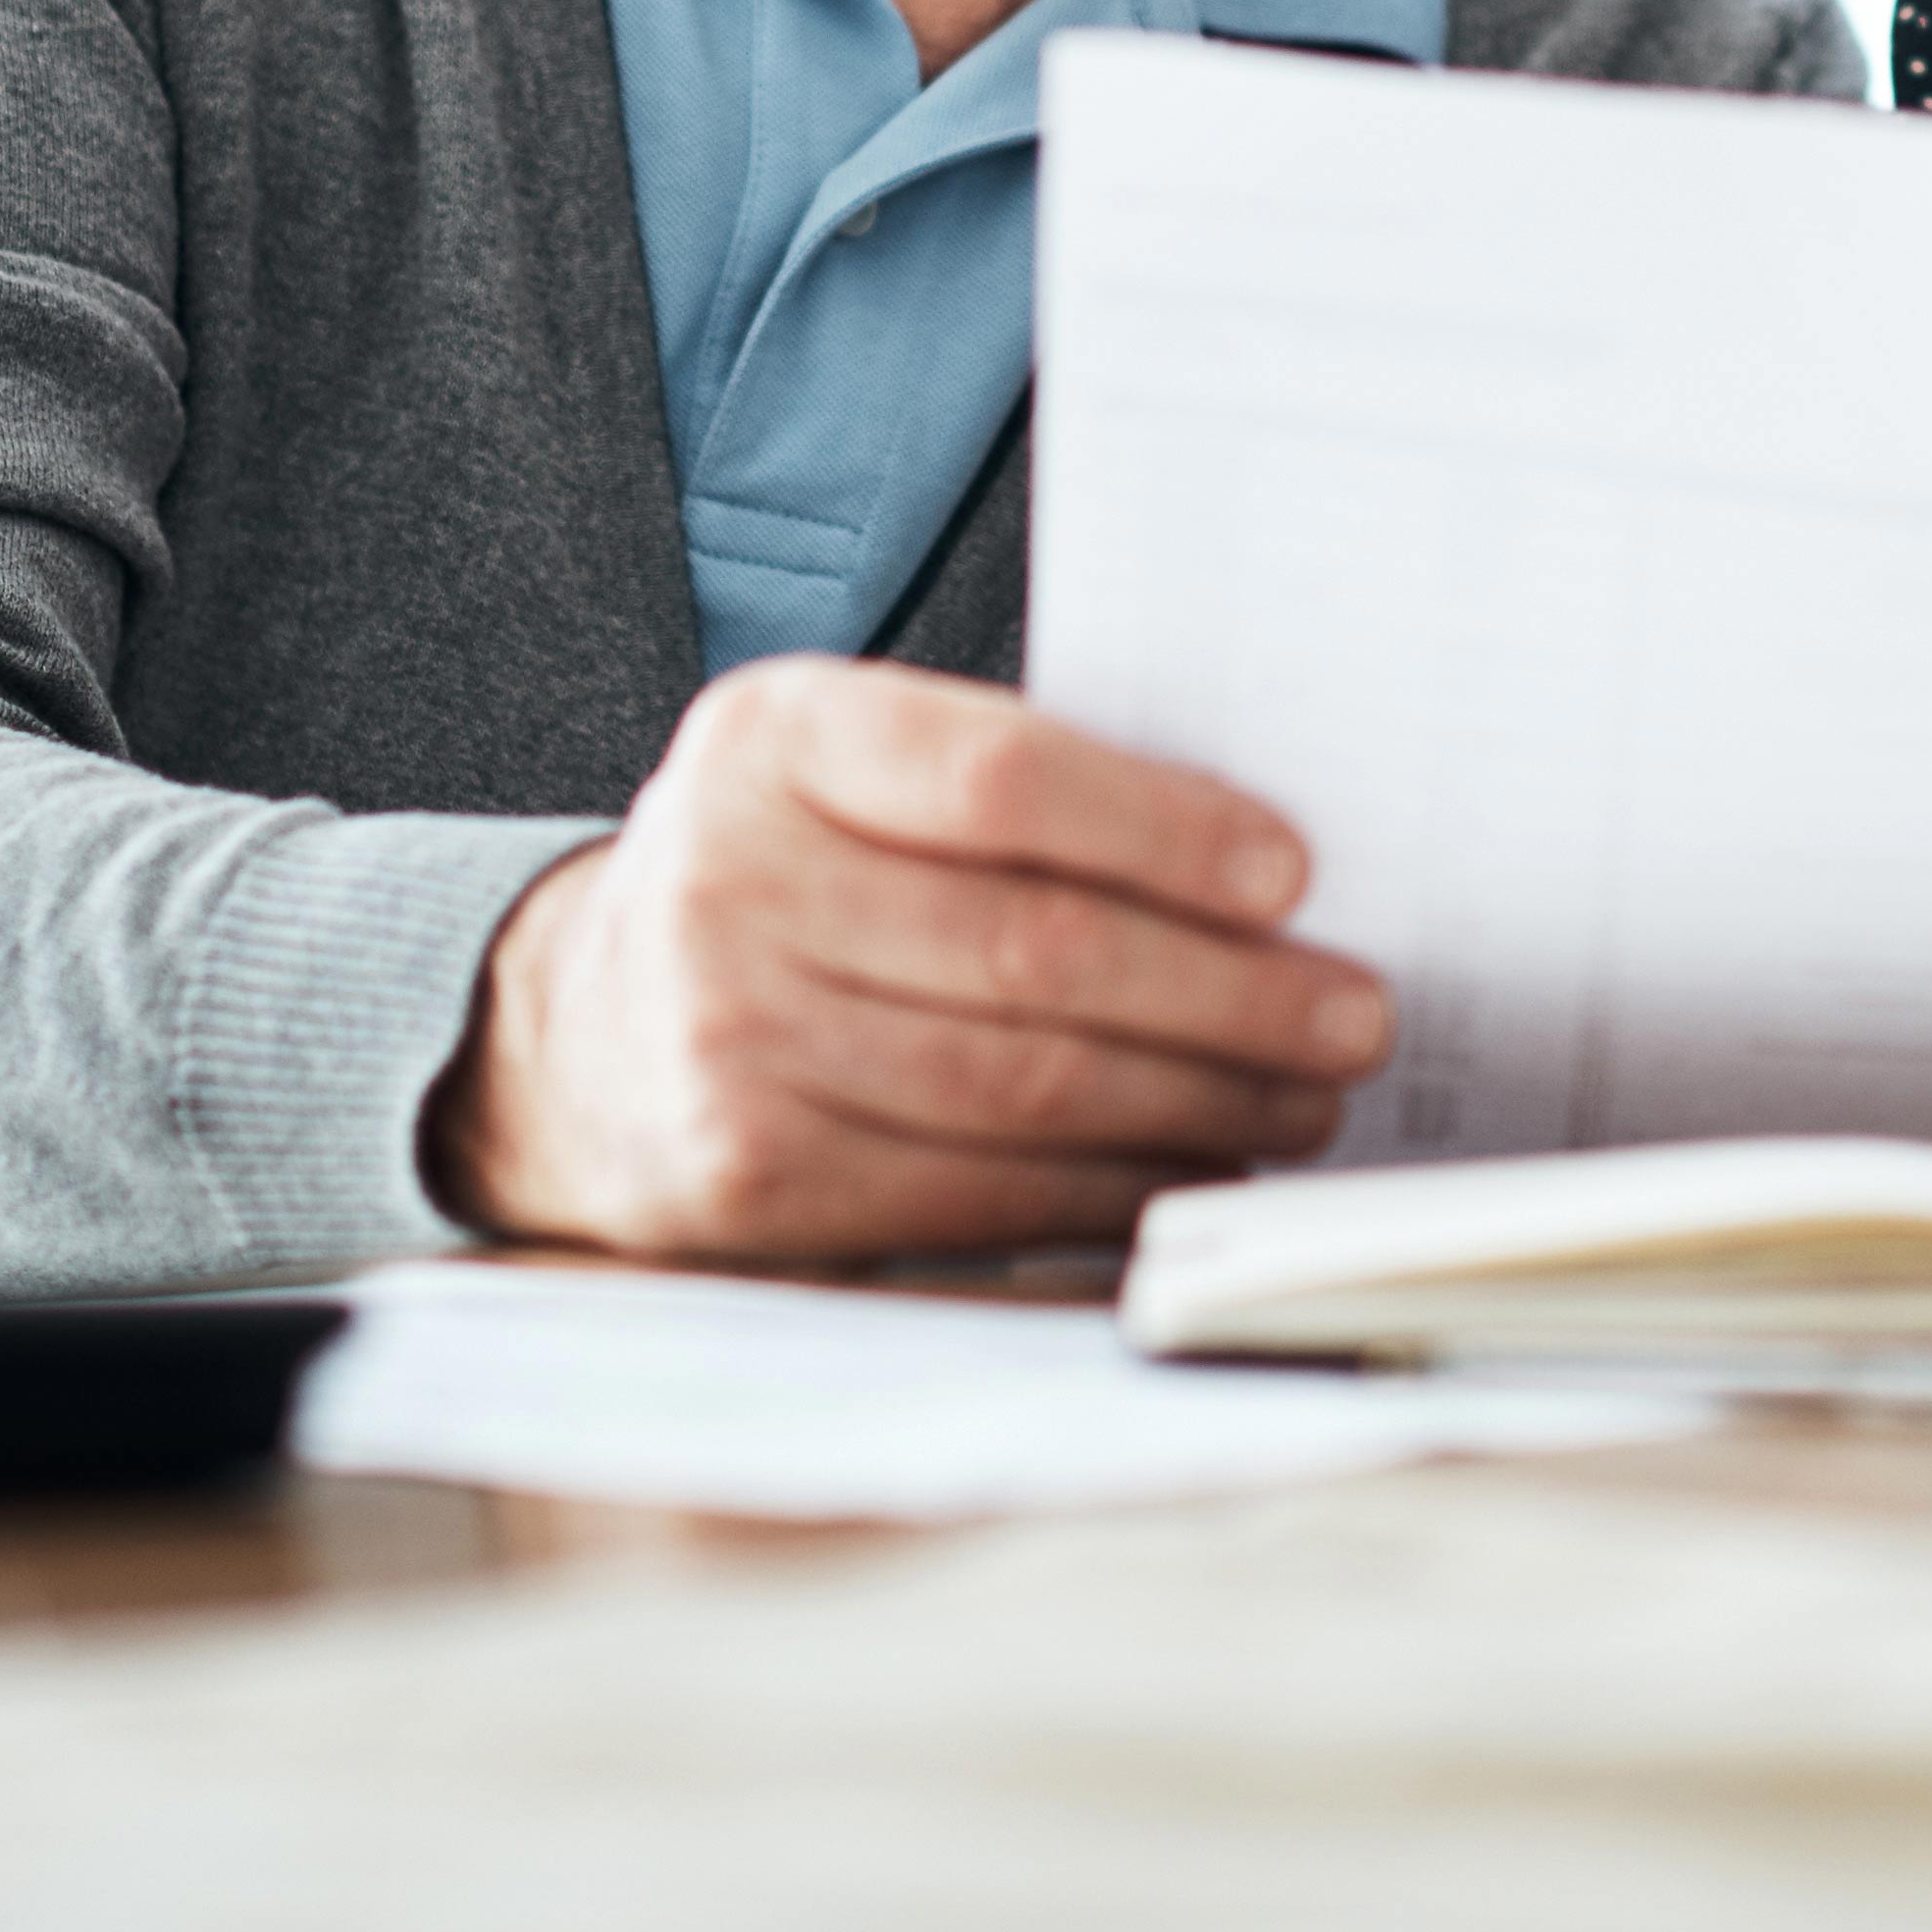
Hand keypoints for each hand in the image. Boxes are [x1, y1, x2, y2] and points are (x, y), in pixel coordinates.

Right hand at [425, 657, 1390, 1258]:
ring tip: (1305, 1096)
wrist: (579, 1031)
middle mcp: (729, 883)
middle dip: (1227, 994)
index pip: (997, 781)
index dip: (1161, 831)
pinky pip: (977, 1192)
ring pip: (1022, 1087)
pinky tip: (1197, 1163)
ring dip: (1198, 1101)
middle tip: (1351, 1012)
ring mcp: (727, 1043)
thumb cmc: (781, 874)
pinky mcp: (751, 1181)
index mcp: (773, 739)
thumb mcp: (846, 768)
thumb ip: (1004, 787)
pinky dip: (1113, 1187)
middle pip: (1033, 951)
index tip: (1290, 873)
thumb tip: (1259, 876)